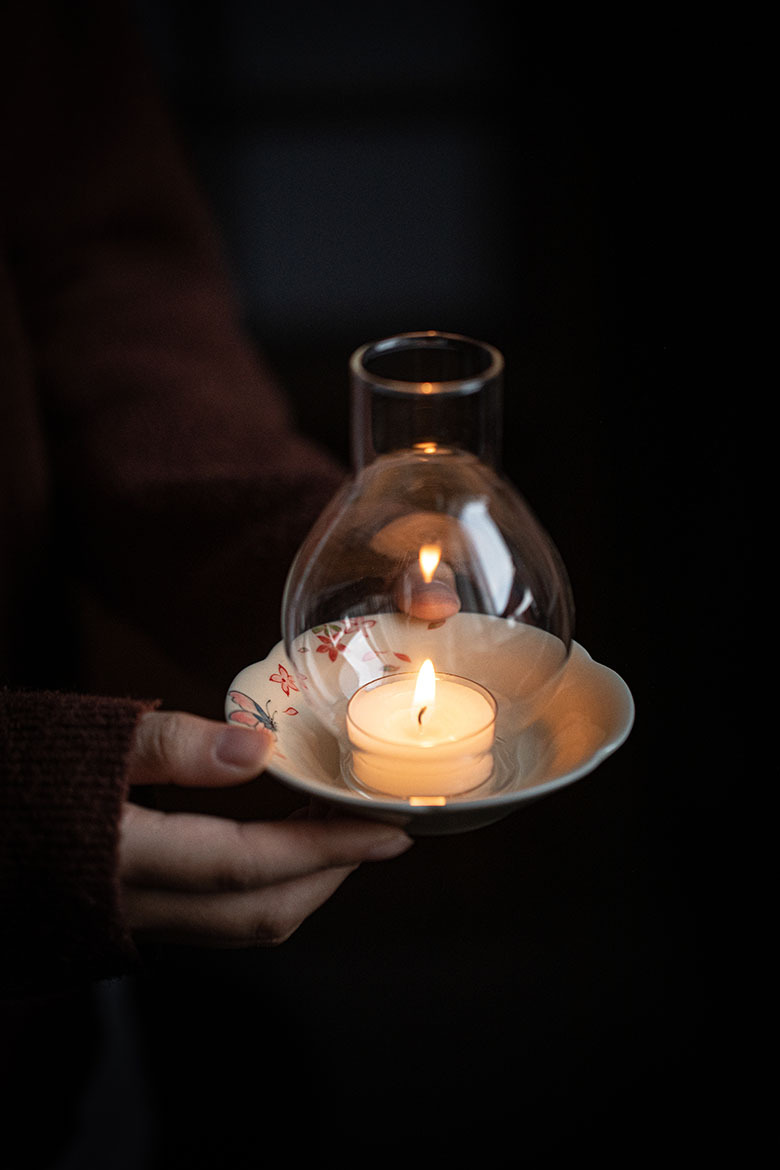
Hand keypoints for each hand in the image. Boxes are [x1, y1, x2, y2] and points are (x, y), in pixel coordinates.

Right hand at [119, 711, 412, 946]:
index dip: (326, 848)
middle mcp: (132, 907)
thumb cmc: (17, 766)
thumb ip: (170, 746)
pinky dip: (264, 888)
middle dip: (331, 873)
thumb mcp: (92, 739)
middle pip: (258, 913)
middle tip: (380, 829)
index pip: (248, 864)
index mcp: (124, 859)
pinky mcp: (128, 918)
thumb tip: (256, 748)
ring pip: (239, 925)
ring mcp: (129, 922)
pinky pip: (214, 919)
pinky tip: (279, 841)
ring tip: (337, 824)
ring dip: (302, 883)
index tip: (389, 830)